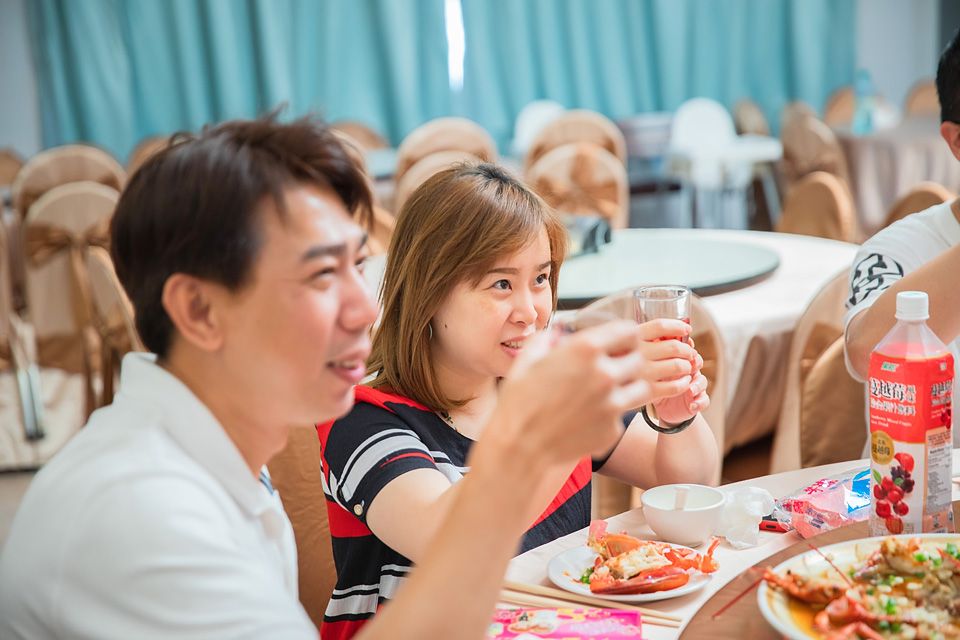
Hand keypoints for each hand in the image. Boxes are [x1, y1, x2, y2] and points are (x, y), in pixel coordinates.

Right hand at [493, 321, 692, 464]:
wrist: (519, 446)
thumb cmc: (519, 402)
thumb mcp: (528, 359)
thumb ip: (547, 340)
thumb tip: (557, 334)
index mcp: (585, 350)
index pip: (627, 330)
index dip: (623, 335)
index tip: (619, 341)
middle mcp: (605, 375)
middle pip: (639, 359)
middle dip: (628, 361)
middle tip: (614, 367)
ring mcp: (612, 405)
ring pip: (641, 388)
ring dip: (629, 387)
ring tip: (610, 392)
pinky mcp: (613, 430)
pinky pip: (622, 417)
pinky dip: (611, 415)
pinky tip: (590, 417)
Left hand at [650, 333, 709, 423]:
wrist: (663, 409)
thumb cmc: (656, 385)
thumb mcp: (651, 373)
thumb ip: (652, 361)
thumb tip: (648, 344)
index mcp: (677, 362)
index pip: (685, 349)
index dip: (686, 346)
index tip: (684, 345)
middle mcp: (688, 372)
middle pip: (697, 361)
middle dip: (696, 362)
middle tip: (690, 366)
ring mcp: (694, 386)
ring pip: (702, 381)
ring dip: (697, 385)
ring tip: (690, 390)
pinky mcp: (697, 401)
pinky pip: (704, 400)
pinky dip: (700, 403)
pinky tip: (692, 405)